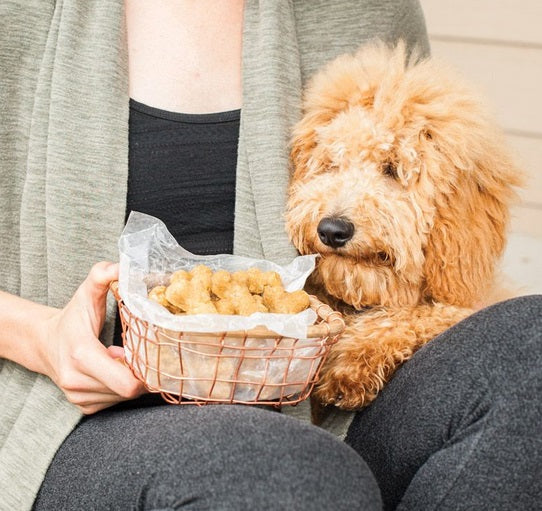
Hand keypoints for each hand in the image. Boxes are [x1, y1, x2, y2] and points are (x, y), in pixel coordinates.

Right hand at [39, 262, 144, 413]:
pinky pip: (113, 402)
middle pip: (128, 390)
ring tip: (119, 358)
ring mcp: (78, 397)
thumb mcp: (86, 292)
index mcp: (83, 355)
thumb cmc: (72, 318)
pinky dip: (118, 387)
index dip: (145, 372)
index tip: (147, 354)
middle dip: (138, 373)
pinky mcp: (82, 406)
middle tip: (135, 353)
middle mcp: (77, 381)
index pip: (126, 383)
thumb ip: (104, 274)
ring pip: (122, 397)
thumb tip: (124, 266)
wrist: (45, 341)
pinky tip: (112, 369)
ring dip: (128, 378)